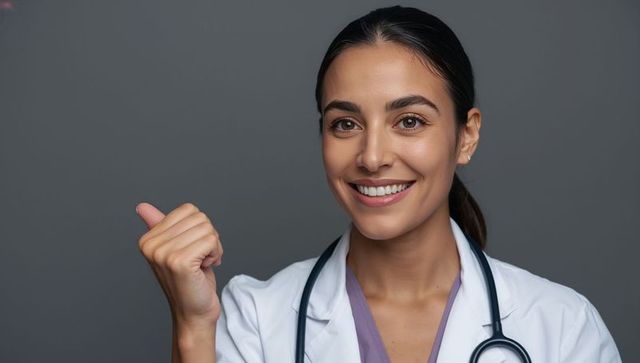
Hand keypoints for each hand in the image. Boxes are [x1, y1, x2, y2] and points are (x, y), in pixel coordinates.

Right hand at [136, 202, 222, 327]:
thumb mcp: (174, 249)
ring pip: (207, 228)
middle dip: (208, 237)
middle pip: (199, 217)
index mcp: (148, 239)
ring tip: (201, 265)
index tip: (193, 250)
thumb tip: (142, 207)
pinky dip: (216, 254)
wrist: (194, 313)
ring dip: (213, 247)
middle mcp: (151, 245)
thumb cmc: (189, 281)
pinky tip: (205, 268)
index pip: (188, 210)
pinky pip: (211, 240)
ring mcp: (163, 253)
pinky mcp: (179, 261)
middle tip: (200, 259)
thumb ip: (160, 226)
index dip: (199, 228)